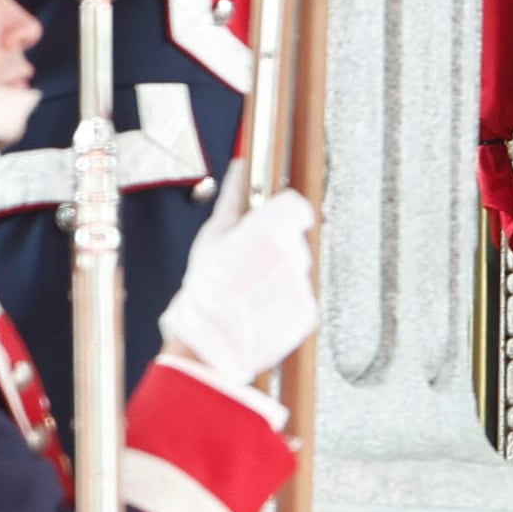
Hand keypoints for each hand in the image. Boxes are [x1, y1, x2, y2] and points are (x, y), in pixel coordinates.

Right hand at [154, 183, 318, 392]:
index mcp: (270, 231)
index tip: (268, 225)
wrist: (209, 344)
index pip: (297, 207)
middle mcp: (293, 255)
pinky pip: (299, 298)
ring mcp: (303, 285)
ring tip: (247, 292)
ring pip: (296, 271)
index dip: (282, 215)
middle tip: (247, 266)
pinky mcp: (307, 311)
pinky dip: (282, 301)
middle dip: (275, 249)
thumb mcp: (212, 237)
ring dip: (277, 277)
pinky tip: (257, 307)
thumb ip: (232, 199)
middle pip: (295, 241)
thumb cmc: (204, 290)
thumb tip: (240, 167)